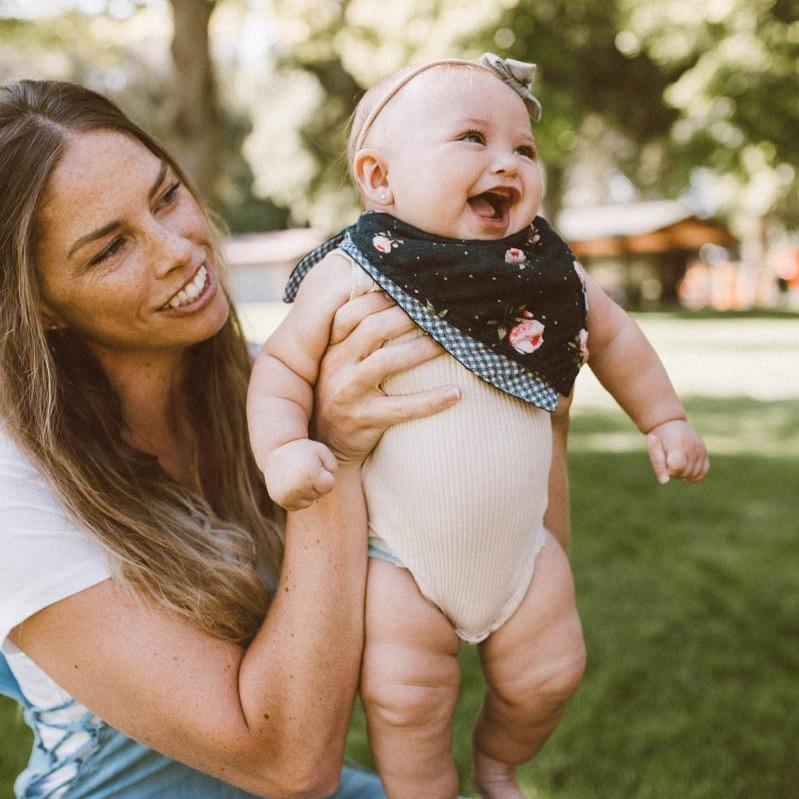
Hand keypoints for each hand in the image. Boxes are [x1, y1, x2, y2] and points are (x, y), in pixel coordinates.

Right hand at [264, 439, 337, 509]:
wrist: (275, 450)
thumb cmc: (303, 450)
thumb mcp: (321, 450)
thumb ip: (332, 465)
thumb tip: (330, 482)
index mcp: (310, 475)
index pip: (329, 486)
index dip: (325, 476)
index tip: (316, 466)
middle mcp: (298, 488)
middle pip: (319, 494)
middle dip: (316, 484)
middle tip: (304, 470)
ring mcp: (288, 496)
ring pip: (308, 502)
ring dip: (307, 492)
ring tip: (298, 477)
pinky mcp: (281, 500)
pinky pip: (297, 506)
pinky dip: (297, 498)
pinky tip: (292, 484)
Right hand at [312, 291, 459, 463]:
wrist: (327, 446)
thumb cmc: (343, 396)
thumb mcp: (339, 366)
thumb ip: (356, 340)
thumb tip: (396, 305)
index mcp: (331, 350)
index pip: (349, 314)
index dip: (379, 299)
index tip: (408, 291)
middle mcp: (336, 367)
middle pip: (371, 330)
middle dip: (406, 316)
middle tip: (437, 312)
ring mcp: (348, 393)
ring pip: (385, 362)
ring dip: (421, 349)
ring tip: (448, 343)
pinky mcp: (363, 419)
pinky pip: (401, 408)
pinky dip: (430, 400)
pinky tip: (455, 394)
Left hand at [645, 419, 709, 484]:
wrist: (668, 422)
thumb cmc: (659, 437)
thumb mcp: (653, 448)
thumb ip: (658, 464)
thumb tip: (664, 482)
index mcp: (678, 445)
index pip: (678, 467)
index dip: (669, 469)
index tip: (665, 460)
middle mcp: (693, 447)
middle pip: (685, 473)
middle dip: (674, 471)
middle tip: (667, 459)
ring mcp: (701, 450)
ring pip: (694, 475)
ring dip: (683, 473)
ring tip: (676, 461)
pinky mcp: (704, 452)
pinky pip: (704, 471)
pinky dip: (695, 474)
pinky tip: (685, 467)